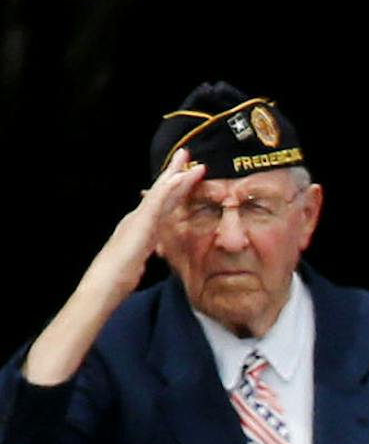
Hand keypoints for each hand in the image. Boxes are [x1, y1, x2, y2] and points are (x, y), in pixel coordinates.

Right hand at [24, 148, 208, 387]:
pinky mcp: (139, 226)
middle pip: (161, 195)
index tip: (187, 178)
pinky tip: (180, 180)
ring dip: (177, 177)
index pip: (160, 207)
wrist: (103, 287)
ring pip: (161, 195)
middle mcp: (138, 220)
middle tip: (189, 157)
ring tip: (191, 161)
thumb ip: (146, 252)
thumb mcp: (138, 263)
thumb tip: (155, 250)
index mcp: (140, 229)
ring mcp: (138, 221)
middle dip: (176, 175)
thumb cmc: (117, 281)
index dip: (174, 192)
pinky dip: (169, 191)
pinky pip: (157, 204)